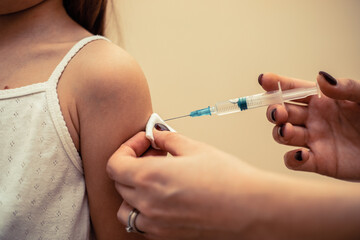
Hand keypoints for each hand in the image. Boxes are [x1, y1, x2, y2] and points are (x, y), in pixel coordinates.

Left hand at [107, 131, 263, 239]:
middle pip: (119, 183)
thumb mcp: (195, 149)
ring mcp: (155, 224)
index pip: (115, 164)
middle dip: (132, 164)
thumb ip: (169, 139)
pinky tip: (164, 198)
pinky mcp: (167, 236)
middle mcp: (147, 204)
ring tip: (155, 180)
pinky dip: (144, 210)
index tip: (145, 142)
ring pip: (126, 208)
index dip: (127, 148)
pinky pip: (142, 224)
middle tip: (155, 154)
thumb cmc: (228, 179)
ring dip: (133, 191)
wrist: (251, 209)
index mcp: (149, 178)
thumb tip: (158, 134)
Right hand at [260, 72, 359, 179]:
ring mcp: (313, 141)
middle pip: (282, 113)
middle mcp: (312, 119)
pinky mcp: (318, 162)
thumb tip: (320, 77)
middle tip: (278, 112)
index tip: (264, 79)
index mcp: (321, 100)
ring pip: (282, 135)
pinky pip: (294, 161)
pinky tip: (302, 154)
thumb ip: (345, 88)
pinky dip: (292, 159)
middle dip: (274, 111)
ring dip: (279, 132)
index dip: (276, 84)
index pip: (292, 89)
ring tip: (287, 131)